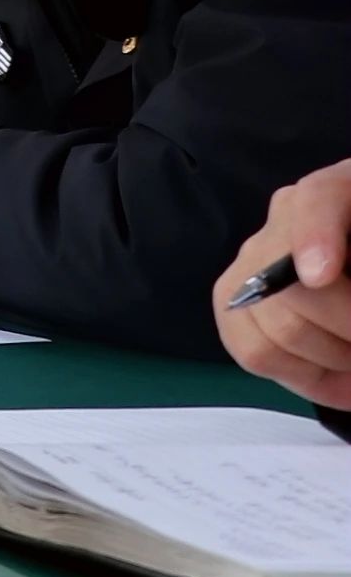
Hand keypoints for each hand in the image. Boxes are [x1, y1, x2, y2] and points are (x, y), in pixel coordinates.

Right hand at [220, 158, 350, 409]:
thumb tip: (327, 287)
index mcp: (342, 191)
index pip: (317, 200)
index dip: (314, 236)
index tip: (321, 277)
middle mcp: (288, 217)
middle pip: (293, 282)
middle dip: (346, 328)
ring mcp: (254, 259)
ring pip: (275, 324)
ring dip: (334, 360)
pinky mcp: (235, 301)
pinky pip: (251, 350)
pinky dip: (306, 379)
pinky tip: (343, 385)